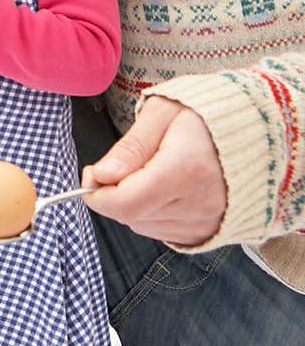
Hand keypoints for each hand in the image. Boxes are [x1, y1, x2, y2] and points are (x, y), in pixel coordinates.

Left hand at [82, 97, 226, 245]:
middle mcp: (200, 203)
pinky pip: (162, 232)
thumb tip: (100, 176)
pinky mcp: (209, 231)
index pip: (126, 202)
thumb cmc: (204, 115)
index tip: (92, 173)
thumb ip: (129, 147)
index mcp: (186, 169)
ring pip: (143, 226)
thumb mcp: (161, 113)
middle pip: (131, 216)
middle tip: (119, 165)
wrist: (253, 129)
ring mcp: (207, 222)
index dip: (97, 193)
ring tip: (150, 171)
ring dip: (133, 203)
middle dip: (113, 193)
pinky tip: (163, 188)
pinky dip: (152, 213)